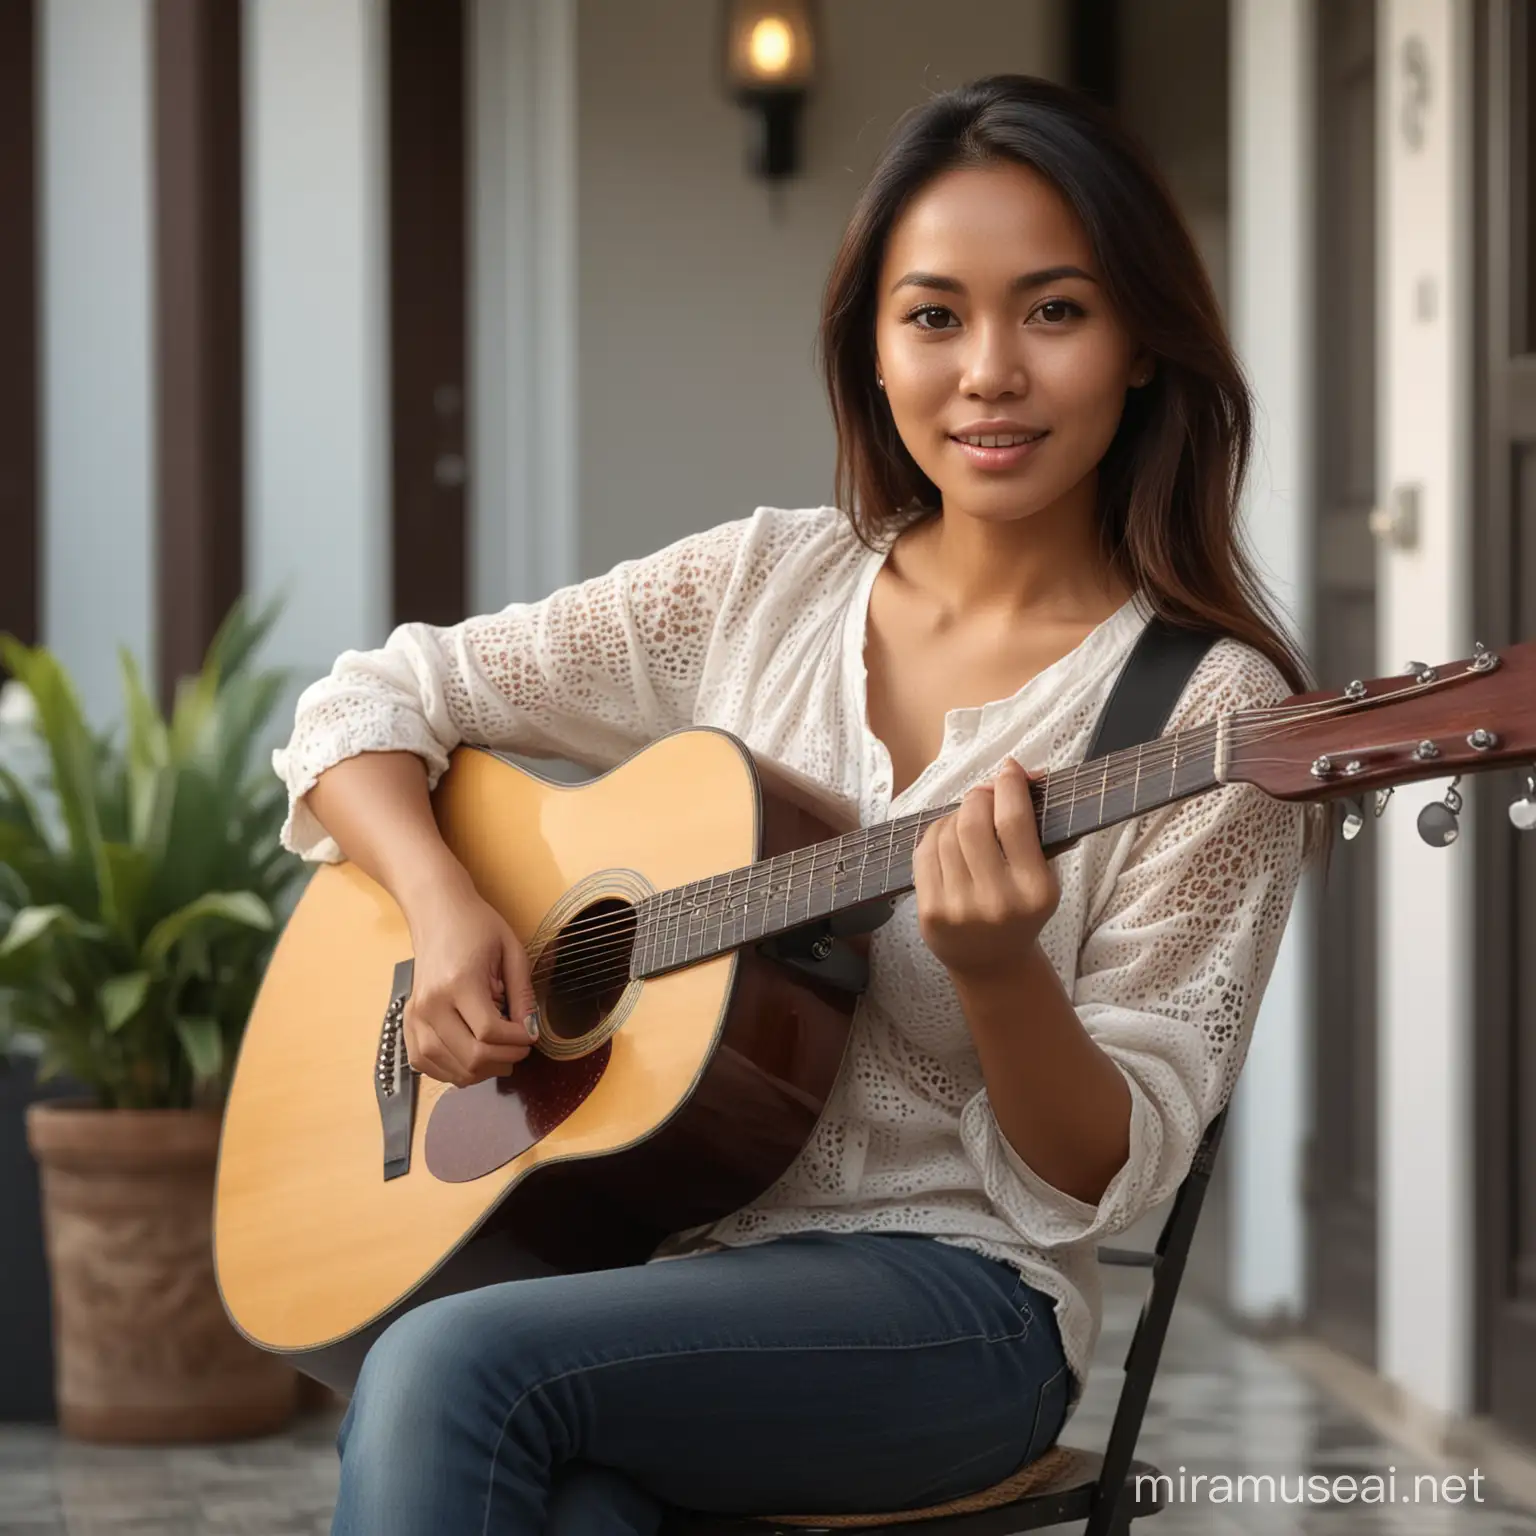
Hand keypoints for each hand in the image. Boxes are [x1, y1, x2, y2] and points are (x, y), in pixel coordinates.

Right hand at [399, 869, 540, 1087]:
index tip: (532, 1034)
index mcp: (458, 982)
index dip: (517, 1041)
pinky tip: (472, 1058)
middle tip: (520, 1047)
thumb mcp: (511, 951)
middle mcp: (431, 1004)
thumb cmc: (477, 928)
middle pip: (470, 1057)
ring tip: (499, 1053)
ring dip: (482, 1071)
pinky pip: (427, 1065)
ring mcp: (415, 1017)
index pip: (489, 1032)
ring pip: (450, 1068)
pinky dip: (453, 1071)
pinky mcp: (407, 1024)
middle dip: (505, 1059)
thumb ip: (522, 994)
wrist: (437, 914)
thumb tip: (531, 1030)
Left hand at [913, 757, 1059, 980]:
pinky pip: (924, 852)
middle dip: (978, 796)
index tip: (1009, 768)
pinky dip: (936, 834)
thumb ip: (1034, 827)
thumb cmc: (1020, 909)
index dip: (1009, 785)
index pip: (1014, 821)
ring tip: (969, 821)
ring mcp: (959, 909)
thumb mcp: (1042, 876)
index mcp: (1035, 891)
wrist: (993, 964)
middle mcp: (997, 902)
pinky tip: (948, 838)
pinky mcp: (930, 913)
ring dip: (956, 815)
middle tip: (985, 794)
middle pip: (974, 822)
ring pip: (946, 833)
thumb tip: (1019, 770)